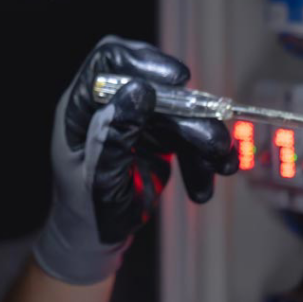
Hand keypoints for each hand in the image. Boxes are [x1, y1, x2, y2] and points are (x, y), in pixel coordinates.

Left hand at [32, 36, 237, 284]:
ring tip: (221, 165)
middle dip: (189, 112)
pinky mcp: (158, 136)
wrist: (96, 241)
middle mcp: (109, 105)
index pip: (107, 61)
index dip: (142, 60)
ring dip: (204, 137)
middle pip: (153, 84)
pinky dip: (203, 158)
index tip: (178, 80)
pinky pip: (188, 136)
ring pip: (178, 111)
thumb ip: (114, 135)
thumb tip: (138, 91)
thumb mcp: (98, 179)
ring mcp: (136, 119)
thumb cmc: (86, 212)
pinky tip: (208, 183)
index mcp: (81, 108)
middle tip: (214, 142)